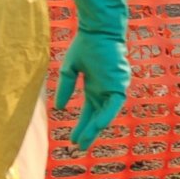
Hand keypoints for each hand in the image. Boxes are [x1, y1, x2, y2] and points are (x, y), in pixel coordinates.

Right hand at [54, 32, 128, 151]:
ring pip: (105, 115)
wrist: (98, 30)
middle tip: (79, 148)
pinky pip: (114, 105)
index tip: (71, 140)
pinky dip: (106, 116)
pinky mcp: (119, 85)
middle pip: (97, 118)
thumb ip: (65, 88)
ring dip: (94, 129)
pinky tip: (97, 126)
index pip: (89, 112)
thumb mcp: (69, 69)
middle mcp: (105, 91)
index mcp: (95, 87)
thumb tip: (59, 109)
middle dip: (88, 133)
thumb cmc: (85, 44)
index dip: (80, 126)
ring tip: (84, 142)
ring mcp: (113, 89)